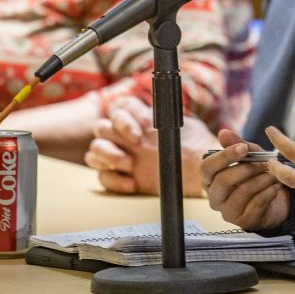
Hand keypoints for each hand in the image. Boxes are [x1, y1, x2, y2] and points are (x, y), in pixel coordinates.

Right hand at [85, 97, 211, 196]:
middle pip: (101, 128)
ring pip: (94, 150)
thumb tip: (156, 110)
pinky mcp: (120, 177)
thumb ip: (166, 116)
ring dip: (107, 157)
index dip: (123, 120)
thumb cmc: (194, 147)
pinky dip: (113, 180)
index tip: (137, 135)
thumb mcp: (185, 127)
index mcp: (140, 119)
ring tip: (130, 166)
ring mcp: (121, 155)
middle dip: (113, 139)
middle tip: (133, 152)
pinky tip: (132, 185)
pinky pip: (102, 176)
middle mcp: (127, 136)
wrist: (200, 172)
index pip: (120, 108)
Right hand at [200, 128, 290, 231]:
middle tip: (264, 162)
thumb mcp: (249, 157)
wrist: (273, 201)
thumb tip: (224, 132)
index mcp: (210, 179)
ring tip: (275, 173)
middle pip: (223, 180)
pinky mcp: (244, 221)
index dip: (225, 156)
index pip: (207, 167)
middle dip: (247, 168)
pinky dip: (269, 191)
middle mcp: (214, 197)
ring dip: (262, 179)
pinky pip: (257, 203)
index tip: (243, 148)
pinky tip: (277, 185)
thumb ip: (237, 145)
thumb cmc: (255, 176)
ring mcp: (228, 212)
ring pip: (243, 191)